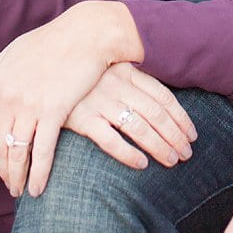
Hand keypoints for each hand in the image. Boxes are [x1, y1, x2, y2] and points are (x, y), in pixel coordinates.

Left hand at [0, 1, 141, 198]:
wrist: (84, 34)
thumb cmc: (51, 41)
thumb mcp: (13, 51)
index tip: (4, 159)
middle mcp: (8, 96)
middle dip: (3, 169)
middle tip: (9, 186)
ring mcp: (29, 105)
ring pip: (17, 153)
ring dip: (17, 178)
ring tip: (21, 193)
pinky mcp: (53, 112)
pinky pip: (42, 152)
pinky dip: (39, 174)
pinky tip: (38, 189)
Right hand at [64, 62, 195, 171]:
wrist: (39, 73)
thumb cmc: (80, 74)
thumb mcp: (108, 68)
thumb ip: (132, 80)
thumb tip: (164, 103)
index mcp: (125, 70)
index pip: (163, 97)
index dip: (181, 118)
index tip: (192, 135)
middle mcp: (114, 84)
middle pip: (155, 114)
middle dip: (175, 136)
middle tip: (186, 154)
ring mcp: (97, 101)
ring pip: (138, 128)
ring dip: (159, 147)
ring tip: (171, 161)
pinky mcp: (81, 118)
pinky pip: (110, 140)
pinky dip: (129, 153)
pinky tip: (141, 164)